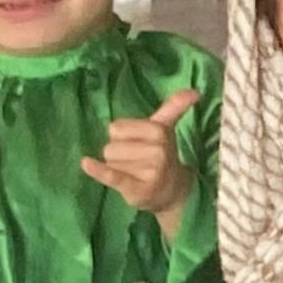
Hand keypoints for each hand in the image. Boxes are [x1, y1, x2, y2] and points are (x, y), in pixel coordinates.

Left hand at [79, 85, 199, 228]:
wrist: (172, 191)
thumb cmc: (161, 155)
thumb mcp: (166, 129)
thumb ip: (175, 107)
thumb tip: (195, 91)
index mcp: (159, 131)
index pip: (116, 128)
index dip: (122, 138)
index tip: (139, 144)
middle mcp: (157, 150)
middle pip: (111, 145)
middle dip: (120, 155)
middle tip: (138, 163)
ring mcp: (150, 170)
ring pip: (110, 161)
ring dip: (118, 168)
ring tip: (136, 174)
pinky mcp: (137, 188)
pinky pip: (112, 175)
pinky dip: (99, 171)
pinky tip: (86, 163)